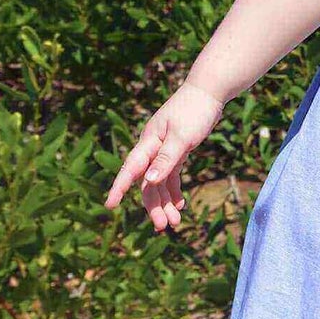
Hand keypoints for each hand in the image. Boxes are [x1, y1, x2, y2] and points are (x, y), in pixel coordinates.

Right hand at [103, 80, 225, 231]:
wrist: (209, 91)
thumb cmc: (194, 110)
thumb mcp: (182, 136)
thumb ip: (166, 159)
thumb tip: (148, 181)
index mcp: (149, 142)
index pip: (131, 168)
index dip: (120, 187)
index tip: (110, 205)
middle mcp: (152, 147)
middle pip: (148, 182)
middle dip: (154, 205)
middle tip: (164, 226)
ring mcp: (163, 150)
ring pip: (159, 182)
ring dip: (166, 202)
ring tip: (175, 223)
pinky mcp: (176, 151)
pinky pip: (171, 176)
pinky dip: (174, 190)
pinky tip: (179, 205)